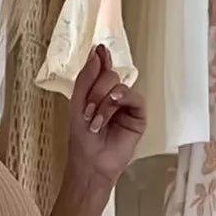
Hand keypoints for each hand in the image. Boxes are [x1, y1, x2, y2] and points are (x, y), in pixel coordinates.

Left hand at [65, 44, 146, 187]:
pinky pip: (134, 97)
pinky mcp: (138, 115)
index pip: (102, 68)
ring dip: (103, 102)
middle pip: (109, 75)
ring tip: (95, 122)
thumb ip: (86, 77)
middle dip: (95, 92)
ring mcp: (126, 104)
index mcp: (98, 92)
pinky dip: (121, 99)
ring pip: (119, 86)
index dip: (100, 60)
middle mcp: (113, 95)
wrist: (90, 164)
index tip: (99, 50)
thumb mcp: (77, 104)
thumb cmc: (82, 140)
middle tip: (87, 112)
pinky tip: (112, 107)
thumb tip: (98, 51)